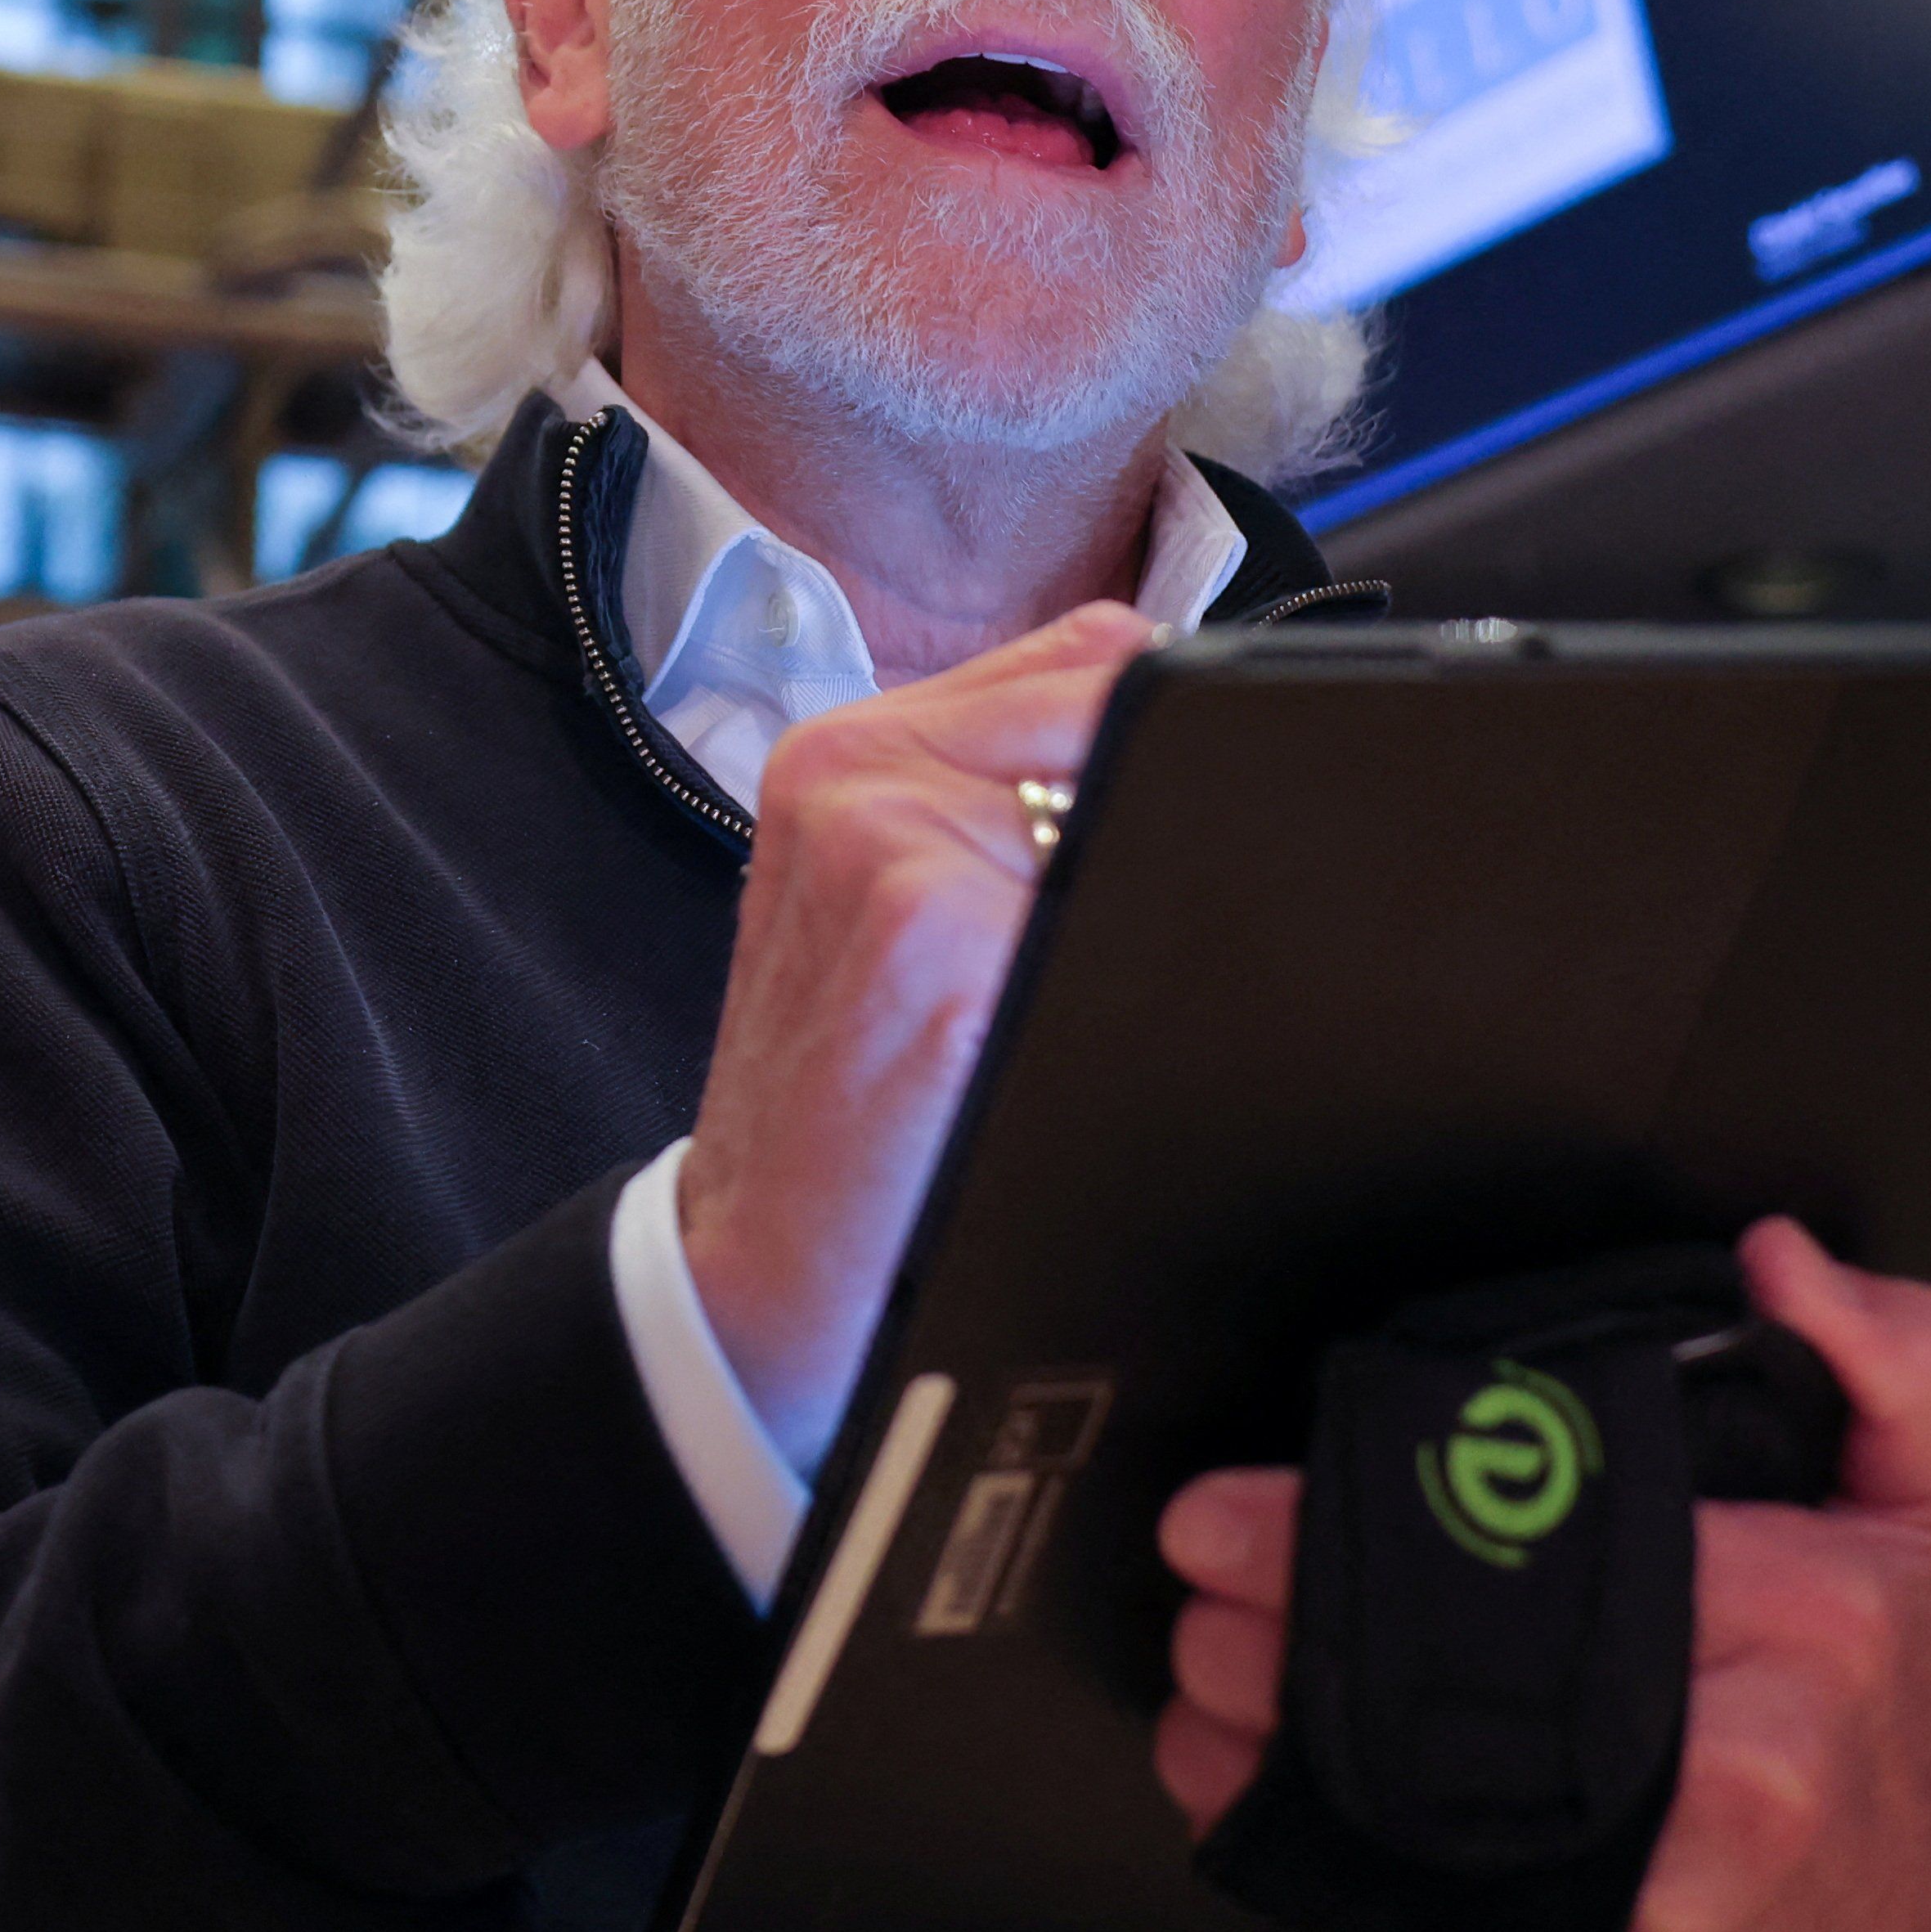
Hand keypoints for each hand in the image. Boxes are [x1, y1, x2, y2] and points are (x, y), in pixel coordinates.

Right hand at [675, 603, 1144, 1451]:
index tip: (1171, 831)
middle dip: (1162, 812)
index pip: (1083, 656)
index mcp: (842, 753)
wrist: (759, 1274)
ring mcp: (893, 852)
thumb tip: (1166, 691)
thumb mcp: (890, 909)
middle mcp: (854, 777)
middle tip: (1112, 950)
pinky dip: (1144, 982)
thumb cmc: (847, 1101)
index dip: (1155, 744)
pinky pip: (1121, 910)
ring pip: (1135, 805)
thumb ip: (1008, 784)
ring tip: (1053, 1006)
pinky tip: (1075, 1052)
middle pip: (1119, 710)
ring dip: (1148, 901)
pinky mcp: (944, 948)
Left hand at [1154, 1217, 1930, 1931]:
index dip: (1355, 1518)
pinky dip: (1291, 1832)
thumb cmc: (1883, 1706)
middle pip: (1441, 1679)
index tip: (1231, 1506)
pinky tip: (1246, 1771)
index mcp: (1805, 1625)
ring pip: (1388, 1802)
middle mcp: (1728, 1774)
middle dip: (1279, 1618)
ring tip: (1209, 1662)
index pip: (1542, 1544)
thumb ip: (1889, 1356)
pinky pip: (1391, 1902)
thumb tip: (1783, 1260)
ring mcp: (1649, 1903)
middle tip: (1205, 1571)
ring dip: (1257, 1728)